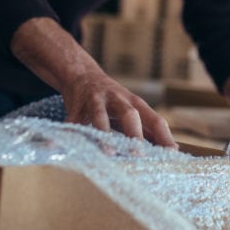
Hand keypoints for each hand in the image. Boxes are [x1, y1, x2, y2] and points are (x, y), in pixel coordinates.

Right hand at [62, 71, 176, 148]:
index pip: (154, 119)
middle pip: (130, 114)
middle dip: (135, 134)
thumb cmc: (113, 100)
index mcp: (135, 103)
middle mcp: (117, 100)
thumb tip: (173, 148)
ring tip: (109, 153)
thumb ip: (149, 128)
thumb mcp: (132, 110)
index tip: (171, 154)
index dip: (164, 135)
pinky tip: (56, 147)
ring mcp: (96, 101)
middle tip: (139, 155)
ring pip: (100, 116)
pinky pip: (71, 122)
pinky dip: (66, 135)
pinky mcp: (76, 106)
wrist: (82, 74)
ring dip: (105, 134)